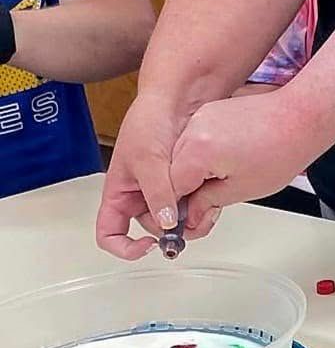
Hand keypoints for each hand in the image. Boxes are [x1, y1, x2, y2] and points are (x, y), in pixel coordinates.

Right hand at [96, 91, 211, 259]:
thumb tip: (166, 222)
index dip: (124, 247)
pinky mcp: (184, 183)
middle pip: (150, 228)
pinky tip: (211, 196)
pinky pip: (190, 204)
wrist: (178, 99)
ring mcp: (162, 189)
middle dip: (169, 229)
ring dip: (189, 217)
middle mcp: (139, 194)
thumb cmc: (149, 121)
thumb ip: (158, 192)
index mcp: (119, 192)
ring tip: (203, 206)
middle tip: (189, 222)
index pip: (110, 233)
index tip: (149, 244)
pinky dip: (200, 204)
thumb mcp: (149, 160)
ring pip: (173, 218)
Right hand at [169, 87, 314, 230]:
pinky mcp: (212, 111)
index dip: (179, 210)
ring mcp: (202, 117)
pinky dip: (204, 155)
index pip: (170, 189)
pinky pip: (196, 140)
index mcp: (197, 151)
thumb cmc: (283, 149)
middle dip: (186, 192)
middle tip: (205, 209)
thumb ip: (207, 203)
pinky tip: (226, 163)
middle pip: (173, 171)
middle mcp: (194, 129)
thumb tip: (191, 216)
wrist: (303, 116)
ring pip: (183, 155)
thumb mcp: (242, 189)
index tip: (188, 222)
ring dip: (195, 173)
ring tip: (222, 183)